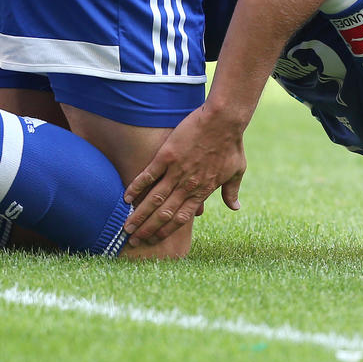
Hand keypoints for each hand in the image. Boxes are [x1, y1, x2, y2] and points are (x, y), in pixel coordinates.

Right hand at [123, 105, 246, 242]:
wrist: (224, 121)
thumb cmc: (232, 144)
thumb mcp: (237, 171)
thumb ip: (231, 191)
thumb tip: (235, 208)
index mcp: (203, 191)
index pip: (181, 218)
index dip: (165, 231)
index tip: (154, 240)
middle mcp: (188, 185)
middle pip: (164, 214)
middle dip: (147, 230)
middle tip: (133, 240)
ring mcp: (176, 171)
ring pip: (154, 199)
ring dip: (139, 215)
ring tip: (126, 226)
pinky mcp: (167, 155)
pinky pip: (149, 175)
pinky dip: (136, 187)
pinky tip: (125, 198)